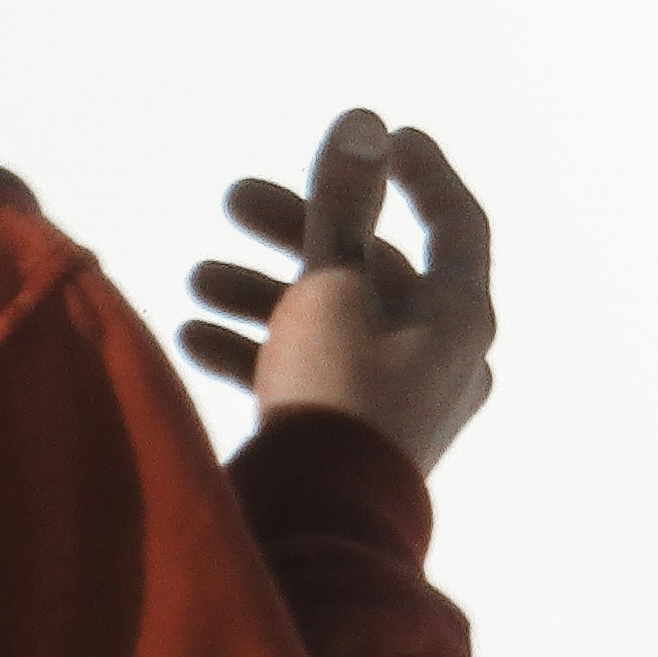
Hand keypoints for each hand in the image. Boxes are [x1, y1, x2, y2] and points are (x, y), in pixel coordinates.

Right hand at [181, 113, 494, 477]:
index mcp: (462, 315)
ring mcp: (404, 402)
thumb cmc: (334, 399)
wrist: (318, 534)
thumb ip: (343, 205)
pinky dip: (265, 347)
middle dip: (300, 233)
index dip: (420, 173)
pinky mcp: (359, 440)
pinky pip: (317, 373)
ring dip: (267, 292)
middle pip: (375, 269)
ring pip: (336, 321)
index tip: (384, 137)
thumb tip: (364, 122)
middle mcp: (446, 356)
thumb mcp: (332, 286)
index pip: (455, 221)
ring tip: (195, 279)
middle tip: (231, 200)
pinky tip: (195, 336)